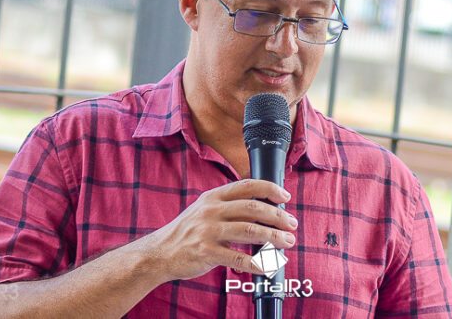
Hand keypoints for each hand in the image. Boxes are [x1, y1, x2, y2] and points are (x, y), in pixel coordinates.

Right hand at [147, 179, 297, 281]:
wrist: (159, 252)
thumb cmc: (187, 231)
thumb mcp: (204, 209)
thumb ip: (228, 206)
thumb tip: (263, 208)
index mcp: (213, 196)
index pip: (247, 185)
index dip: (269, 188)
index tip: (285, 197)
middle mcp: (211, 210)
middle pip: (253, 207)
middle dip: (277, 216)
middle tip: (291, 224)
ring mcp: (208, 231)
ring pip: (250, 230)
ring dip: (273, 237)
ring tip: (286, 242)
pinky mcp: (206, 252)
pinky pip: (238, 257)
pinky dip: (257, 262)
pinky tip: (268, 266)